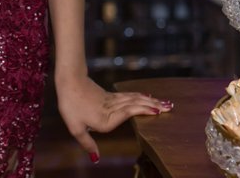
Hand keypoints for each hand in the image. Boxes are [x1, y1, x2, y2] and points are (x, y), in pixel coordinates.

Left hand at [56, 74, 171, 161]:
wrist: (68, 81)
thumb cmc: (70, 106)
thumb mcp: (75, 128)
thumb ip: (87, 143)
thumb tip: (96, 159)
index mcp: (106, 119)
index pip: (129, 112)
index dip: (144, 110)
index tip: (158, 111)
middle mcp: (112, 109)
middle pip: (136, 105)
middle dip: (154, 106)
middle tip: (171, 107)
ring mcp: (112, 100)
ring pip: (135, 100)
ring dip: (150, 101)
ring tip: (165, 102)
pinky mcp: (110, 95)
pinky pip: (129, 96)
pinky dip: (140, 97)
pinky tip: (147, 97)